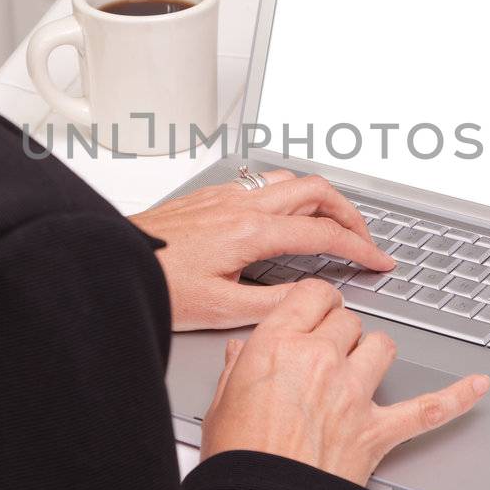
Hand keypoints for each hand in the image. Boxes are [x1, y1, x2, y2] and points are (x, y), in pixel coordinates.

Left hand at [129, 170, 395, 331]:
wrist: (110, 262)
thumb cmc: (156, 285)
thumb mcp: (221, 309)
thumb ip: (275, 304)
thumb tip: (313, 298)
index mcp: (251, 231)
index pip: (324, 232)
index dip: (360, 247)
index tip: (379, 261)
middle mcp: (242, 205)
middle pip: (316, 189)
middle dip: (350, 212)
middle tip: (364, 239)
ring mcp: (226, 195)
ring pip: (290, 180)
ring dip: (320, 198)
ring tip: (331, 225)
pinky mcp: (210, 197)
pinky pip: (264, 184)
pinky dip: (290, 196)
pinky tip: (285, 218)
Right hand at [199, 280, 489, 484]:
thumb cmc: (239, 460)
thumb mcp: (220, 404)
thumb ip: (237, 370)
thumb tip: (243, 354)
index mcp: (278, 345)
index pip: (314, 296)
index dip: (316, 302)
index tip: (314, 310)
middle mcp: (321, 360)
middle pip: (349, 321)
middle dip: (339, 332)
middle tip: (326, 350)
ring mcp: (354, 394)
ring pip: (382, 347)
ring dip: (374, 353)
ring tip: (361, 365)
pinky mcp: (377, 431)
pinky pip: (428, 408)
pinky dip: (456, 397)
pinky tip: (476, 386)